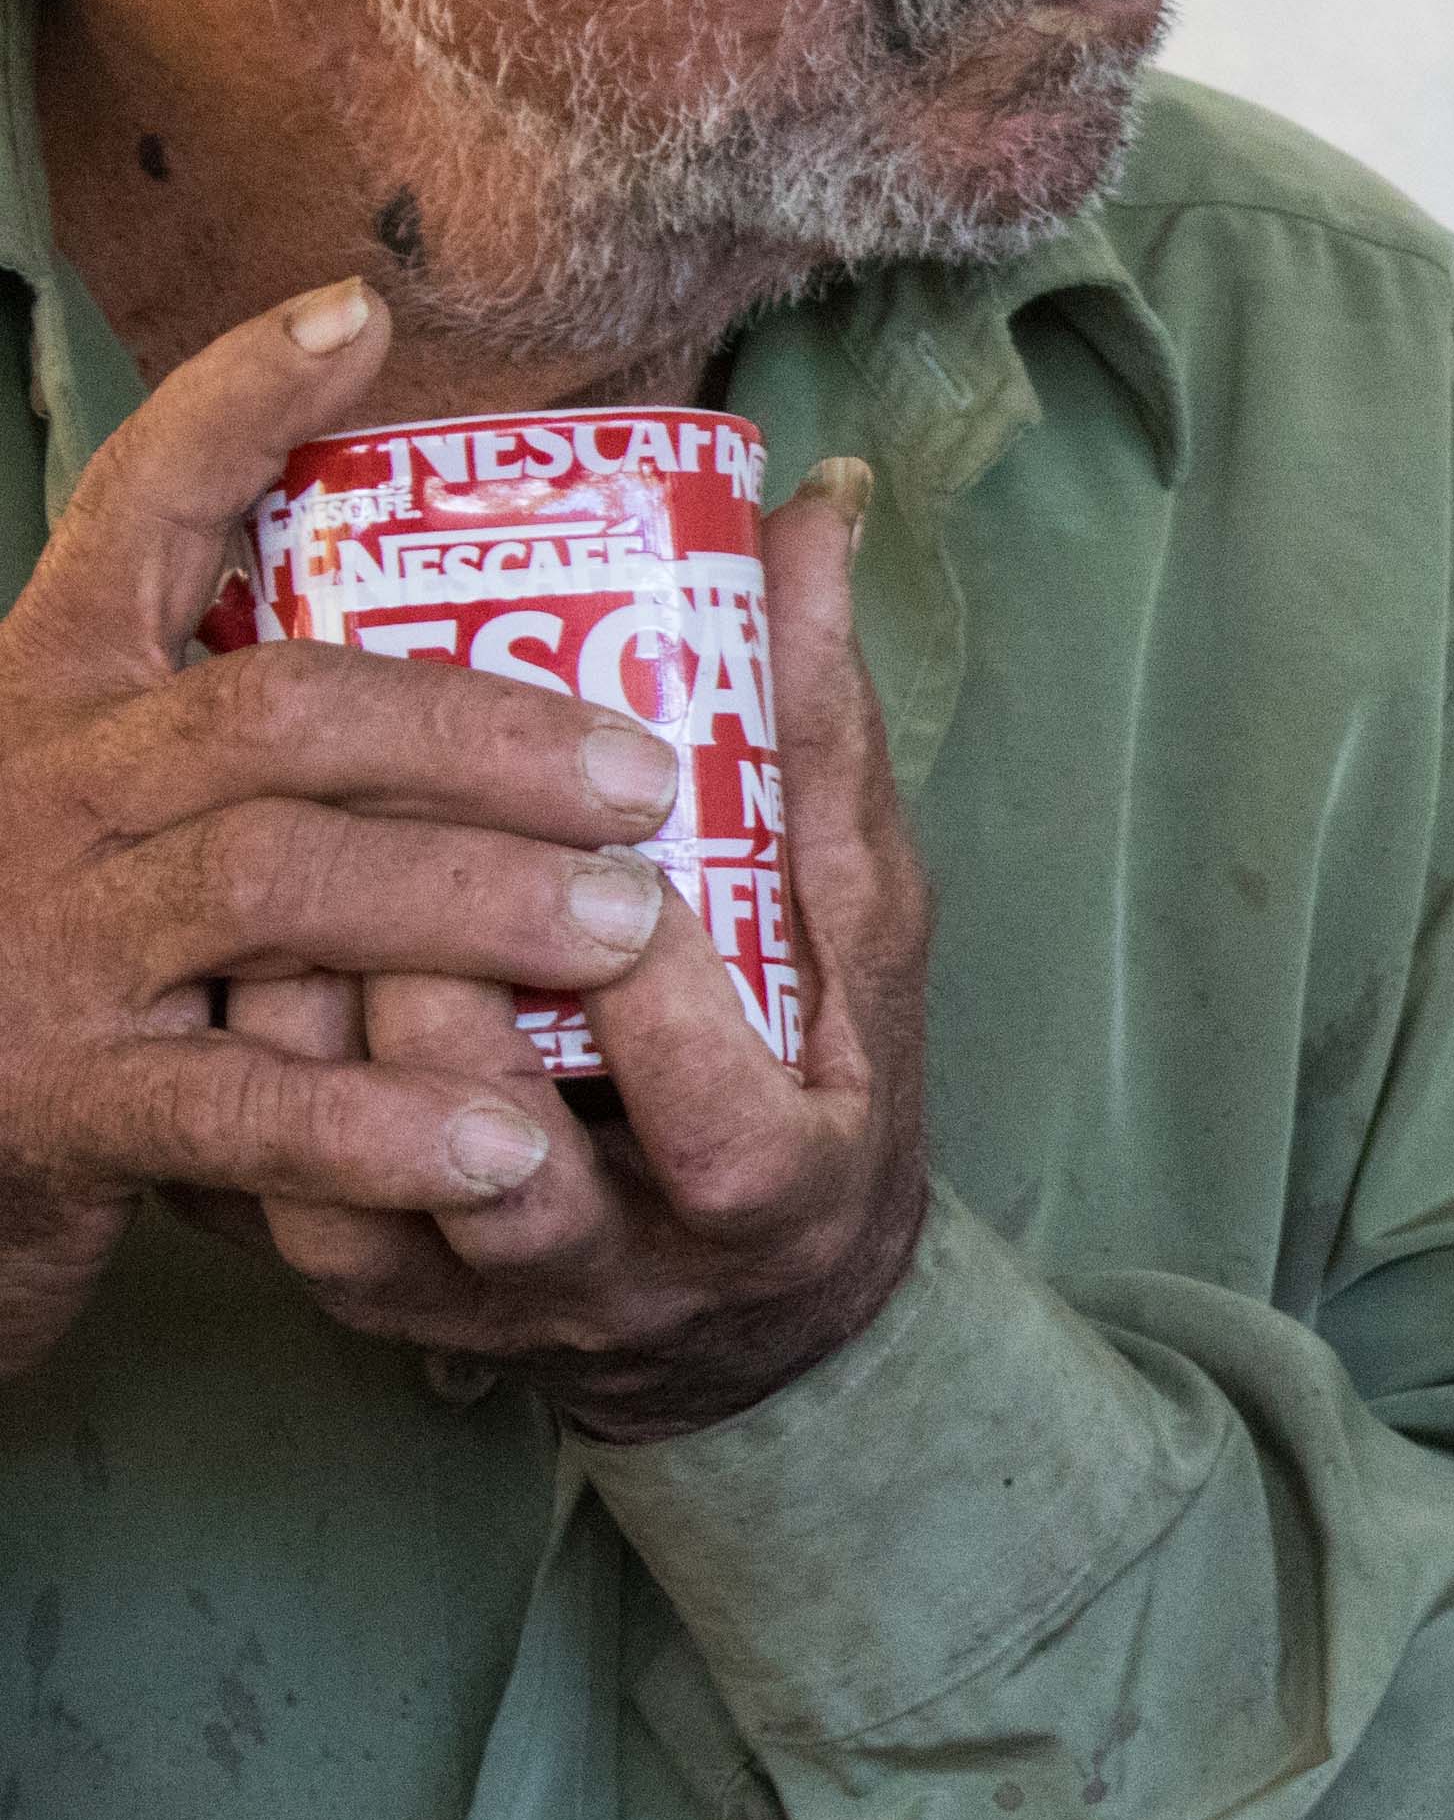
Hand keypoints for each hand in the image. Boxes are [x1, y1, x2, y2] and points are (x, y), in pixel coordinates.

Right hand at [0, 281, 694, 1387]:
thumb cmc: (83, 959)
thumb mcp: (143, 811)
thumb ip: (287, 715)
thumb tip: (515, 581)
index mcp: (65, 695)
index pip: (138, 512)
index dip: (235, 406)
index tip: (357, 316)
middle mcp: (42, 792)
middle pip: (277, 711)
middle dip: (479, 735)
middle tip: (653, 773)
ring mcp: (39, 944)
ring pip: (274, 882)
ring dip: (470, 903)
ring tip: (630, 929)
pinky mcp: (52, 1103)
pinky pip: (236, 1101)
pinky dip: (377, 1119)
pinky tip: (503, 1138)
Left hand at [258, 461, 931, 1445]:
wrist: (756, 1300)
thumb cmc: (822, 1076)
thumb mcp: (857, 914)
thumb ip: (821, 731)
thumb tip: (812, 510)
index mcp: (777, 1179)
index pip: (713, 1118)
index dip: (654, 1000)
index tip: (622, 865)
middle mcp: (633, 1266)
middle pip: (507, 1162)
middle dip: (434, 994)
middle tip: (375, 836)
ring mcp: (497, 1298)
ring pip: (366, 1202)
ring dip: (309, 1041)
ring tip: (267, 894)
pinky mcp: (391, 1309)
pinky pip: (284, 1226)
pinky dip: (253, 1106)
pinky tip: (229, 990)